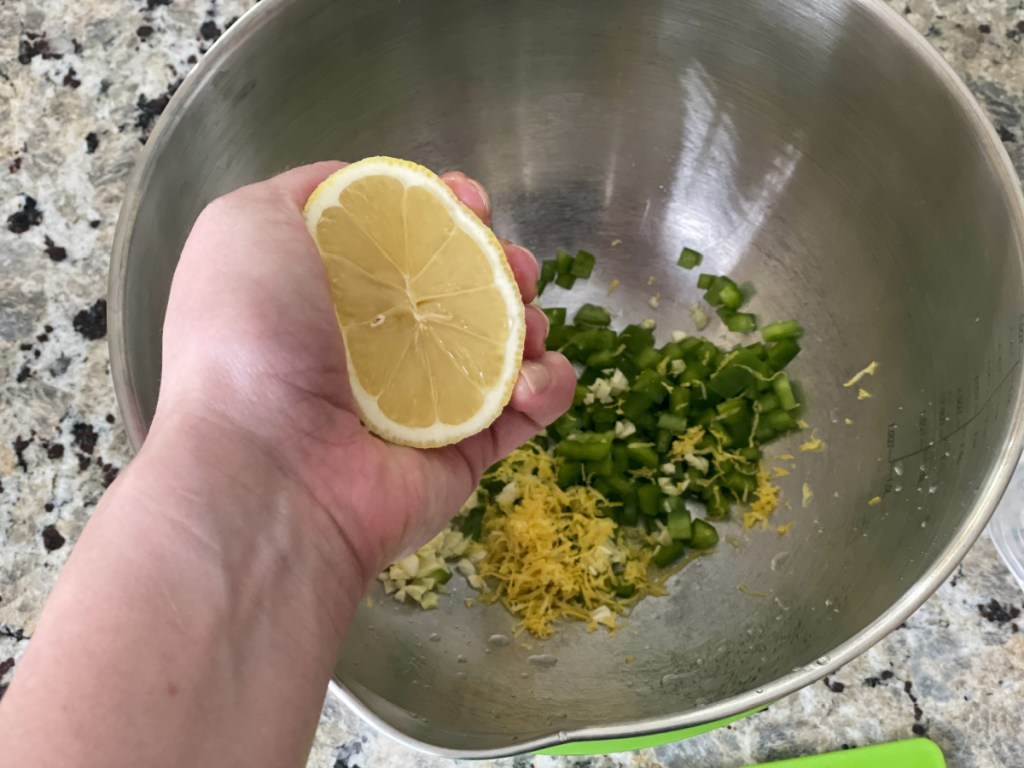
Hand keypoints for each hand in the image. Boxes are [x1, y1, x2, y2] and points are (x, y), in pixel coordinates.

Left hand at [153, 161, 575, 579]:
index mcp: (337, 294)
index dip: (449, 211)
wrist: (269, 465)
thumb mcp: (246, 224)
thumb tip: (362, 185)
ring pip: (507, 343)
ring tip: (525, 323)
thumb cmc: (251, 335)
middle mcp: (383, 345)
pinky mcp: (467, 451)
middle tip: (509, 265)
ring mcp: (429, 399)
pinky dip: (550, 384)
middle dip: (501, 260)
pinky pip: (530, 409)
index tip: (467, 201)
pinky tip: (532, 379)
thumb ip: (306, 192)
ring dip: (530, 317)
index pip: (412, 242)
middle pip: (467, 286)